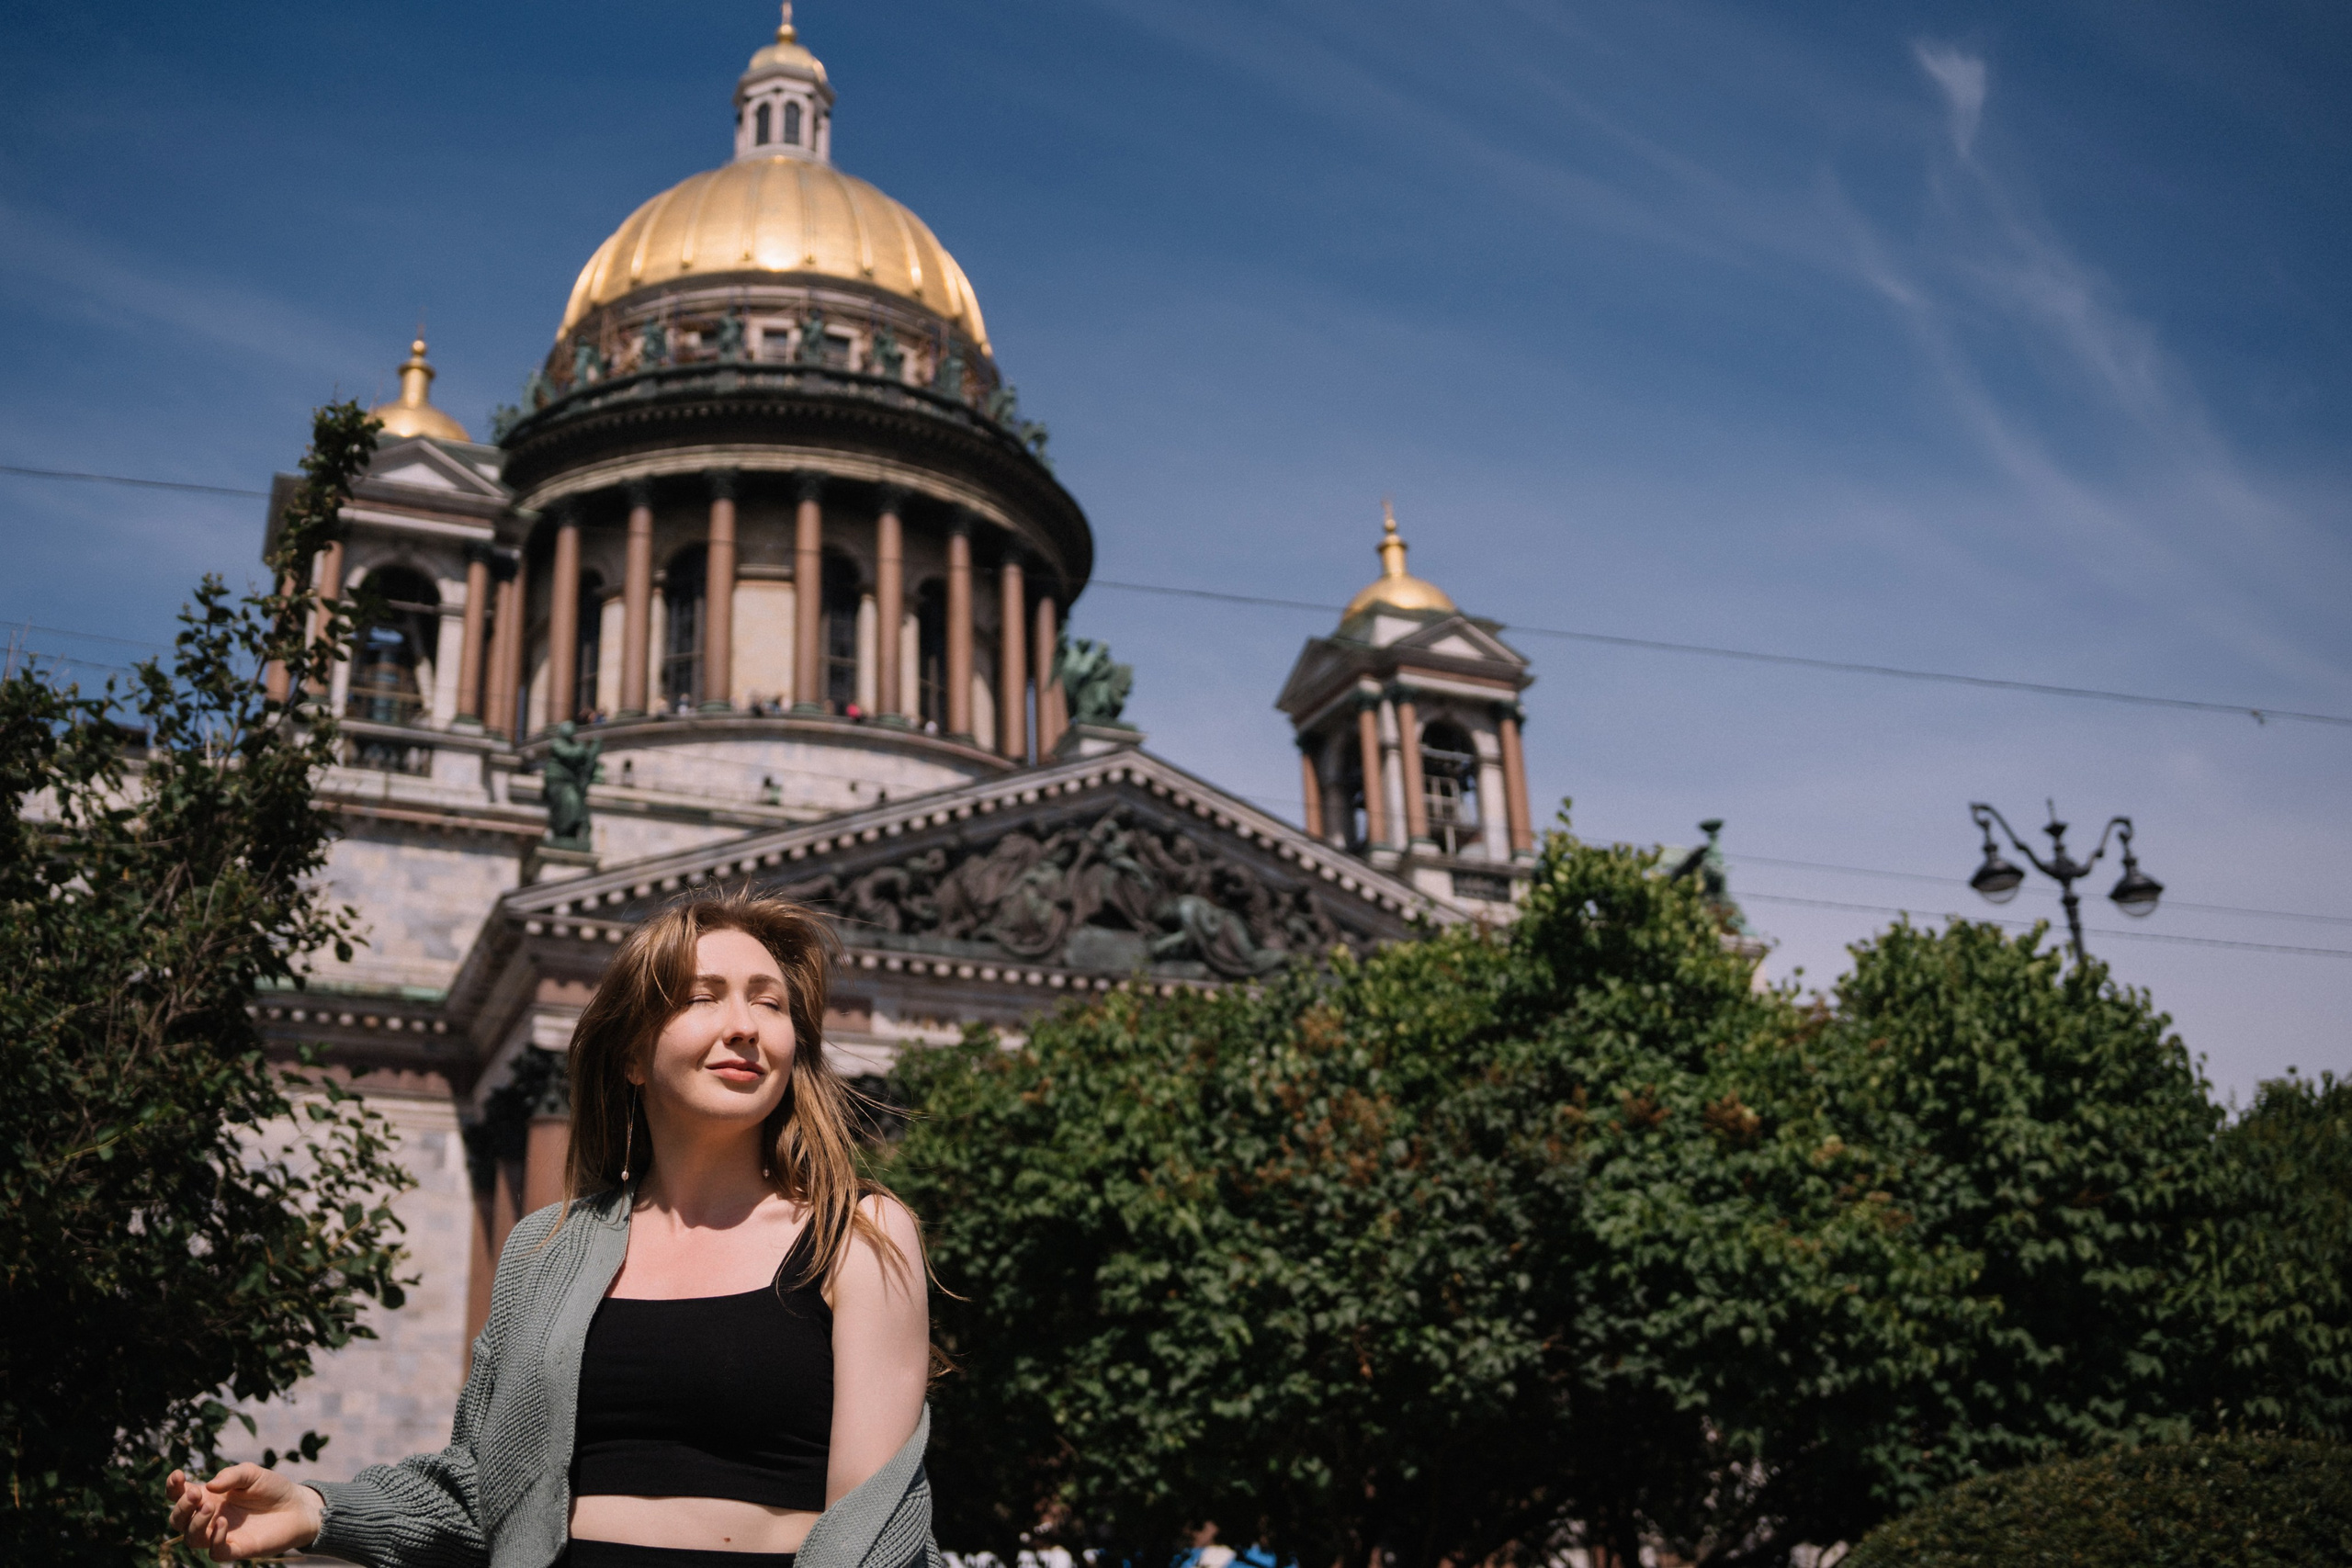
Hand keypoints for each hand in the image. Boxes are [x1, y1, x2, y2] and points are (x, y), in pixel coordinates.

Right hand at [165, 1464, 322, 1561]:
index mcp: (209, 1497)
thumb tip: (208, 1486)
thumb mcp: (252, 1474)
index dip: (172, 1487)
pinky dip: (214, 1539)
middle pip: (178, 1520)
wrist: (297, 1506)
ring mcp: (221, 1534)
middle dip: (181, 1507)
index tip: (178, 1474)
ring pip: (191, 1538)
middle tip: (195, 1494)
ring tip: (210, 1507)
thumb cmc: (271, 1488)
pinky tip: (223, 1523)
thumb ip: (231, 1475)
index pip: (180, 1495)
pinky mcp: (236, 1549)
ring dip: (195, 1523)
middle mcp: (210, 1517)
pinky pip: (215, 1552)